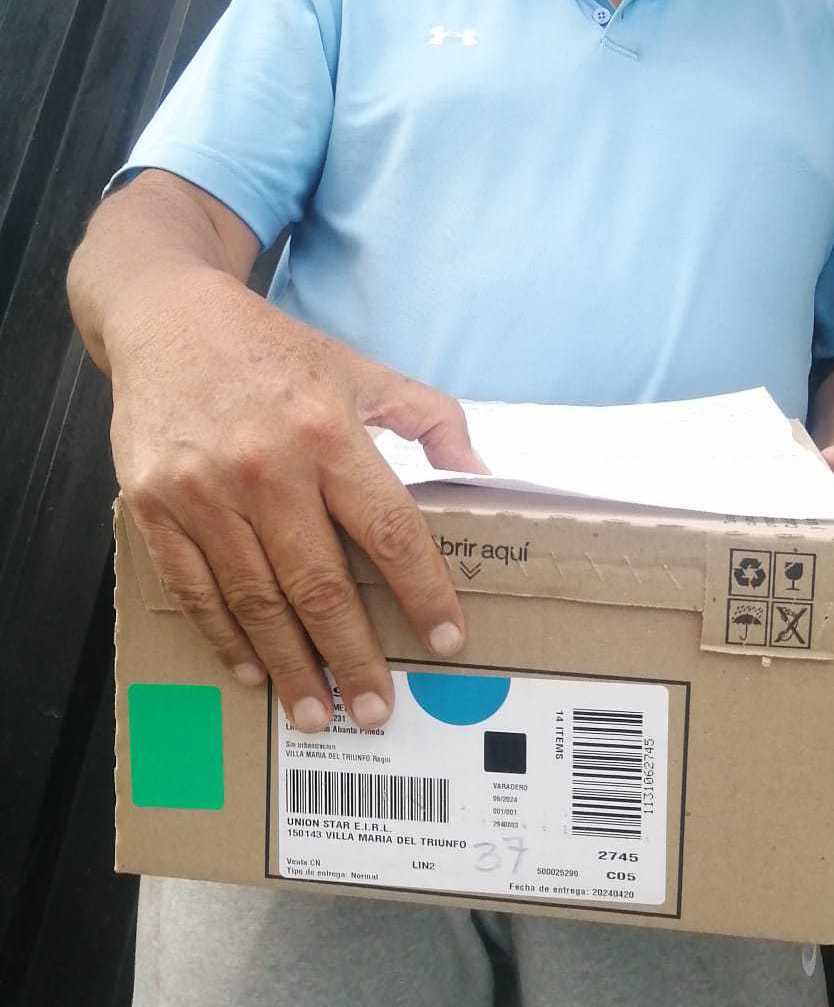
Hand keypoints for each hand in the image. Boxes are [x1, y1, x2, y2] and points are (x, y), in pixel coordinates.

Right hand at [110, 269, 482, 732]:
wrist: (166, 319)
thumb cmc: (273, 351)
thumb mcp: (360, 369)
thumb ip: (429, 417)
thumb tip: (479, 475)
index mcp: (327, 430)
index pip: (388, 528)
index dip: (422, 589)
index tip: (448, 636)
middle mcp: (266, 466)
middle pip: (320, 583)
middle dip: (354, 656)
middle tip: (379, 709)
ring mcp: (203, 491)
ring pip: (257, 599)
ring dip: (292, 664)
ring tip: (319, 713)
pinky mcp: (155, 506)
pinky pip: (196, 590)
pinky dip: (226, 637)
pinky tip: (254, 670)